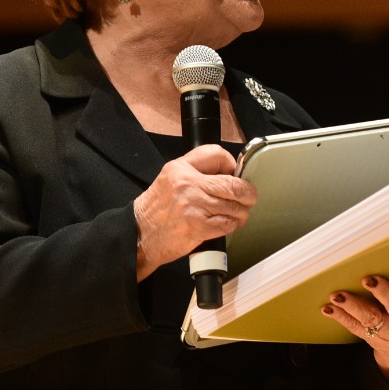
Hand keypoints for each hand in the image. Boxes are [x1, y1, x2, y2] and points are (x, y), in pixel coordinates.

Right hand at [132, 143, 254, 280]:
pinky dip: (232, 225)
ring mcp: (193, 207)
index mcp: (180, 169)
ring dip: (241, 212)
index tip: (234, 175)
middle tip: (249, 198)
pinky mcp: (197, 227)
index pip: (217, 154)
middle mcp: (187, 185)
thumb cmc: (158, 208)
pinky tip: (228, 224)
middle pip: (234, 184)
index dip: (232, 165)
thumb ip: (198, 169)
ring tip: (238, 214)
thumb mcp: (171, 177)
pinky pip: (227, 224)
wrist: (139, 234)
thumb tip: (231, 171)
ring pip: (234, 206)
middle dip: (248, 193)